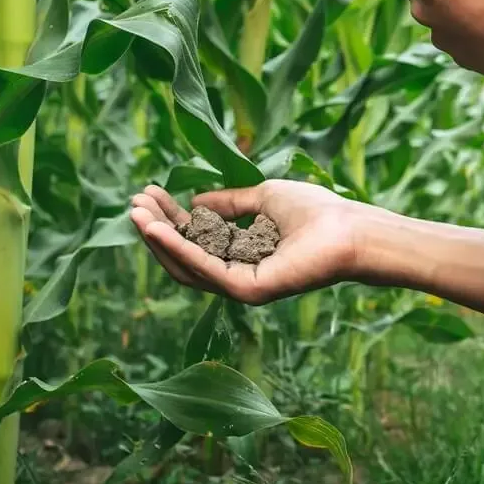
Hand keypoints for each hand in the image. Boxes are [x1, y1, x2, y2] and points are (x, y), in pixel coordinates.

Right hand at [129, 180, 376, 304]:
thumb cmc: (317, 211)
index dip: (169, 217)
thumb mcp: (263, 198)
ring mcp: (242, 286)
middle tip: (133, 201)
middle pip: (185, 255)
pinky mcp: (247, 290)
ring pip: (188, 266)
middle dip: (156, 228)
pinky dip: (178, 248)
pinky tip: (157, 228)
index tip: (148, 192)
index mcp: (243, 255)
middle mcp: (239, 275)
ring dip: (159, 238)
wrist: (350, 229)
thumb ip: (230, 203)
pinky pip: (204, 269)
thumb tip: (196, 201)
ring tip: (136, 212)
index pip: (196, 239)